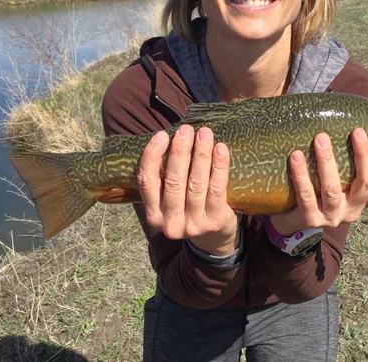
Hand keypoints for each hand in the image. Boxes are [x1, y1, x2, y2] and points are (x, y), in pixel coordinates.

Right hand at [136, 124, 238, 255]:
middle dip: (180, 152)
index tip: (162, 135)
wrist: (214, 237)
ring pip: (196, 184)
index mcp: (153, 215)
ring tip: (205, 133)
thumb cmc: (189, 207)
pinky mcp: (215, 221)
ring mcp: (194, 224)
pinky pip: (217, 189)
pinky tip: (220, 149)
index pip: (146, 182)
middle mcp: (170, 223)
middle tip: (186, 129)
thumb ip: (166, 177)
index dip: (152, 156)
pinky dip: (219, 166)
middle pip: (173, 182)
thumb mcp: (170, 199)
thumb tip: (171, 136)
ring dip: (200, 155)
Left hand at [270, 128, 367, 235]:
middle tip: (357, 131)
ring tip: (320, 138)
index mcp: (364, 199)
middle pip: (365, 184)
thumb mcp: (341, 177)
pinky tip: (296, 156)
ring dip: (327, 162)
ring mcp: (331, 217)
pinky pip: (306, 195)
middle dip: (362, 156)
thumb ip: (351, 159)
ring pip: (333, 190)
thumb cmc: (320, 188)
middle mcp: (352, 210)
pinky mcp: (310, 219)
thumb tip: (356, 118)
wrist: (292, 217)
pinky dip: (301, 175)